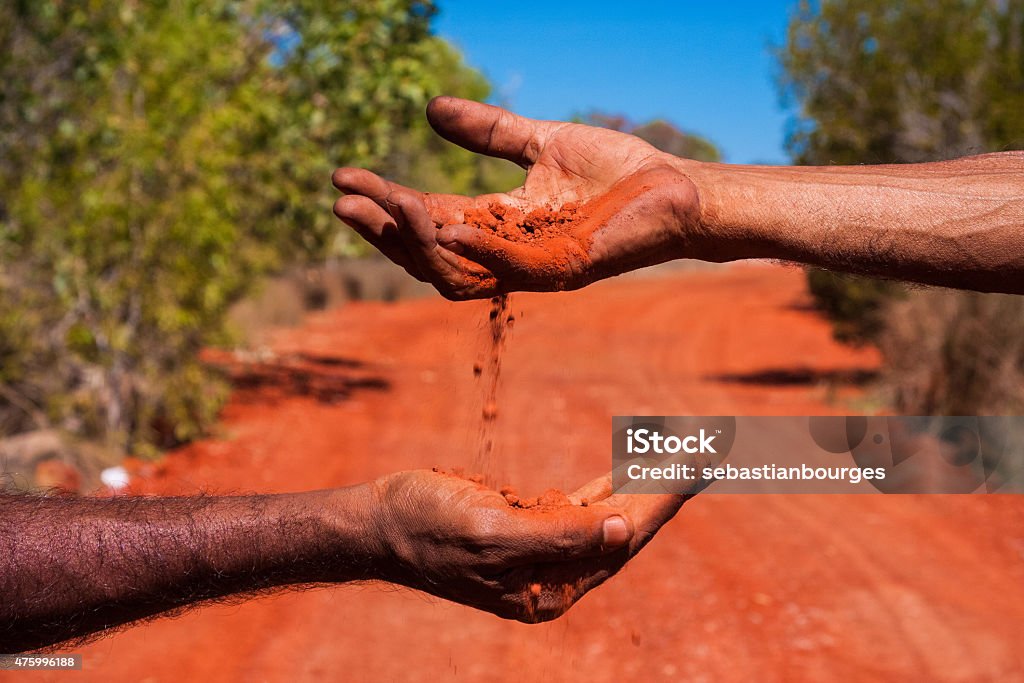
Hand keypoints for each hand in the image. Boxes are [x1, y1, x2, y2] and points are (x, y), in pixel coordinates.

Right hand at [332, 97, 707, 299]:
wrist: (678, 187)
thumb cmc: (617, 171)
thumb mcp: (539, 143)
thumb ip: (488, 133)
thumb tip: (430, 109)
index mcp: (498, 224)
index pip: (427, 219)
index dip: (384, 202)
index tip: (342, 176)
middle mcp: (508, 253)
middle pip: (429, 254)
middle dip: (384, 231)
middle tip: (343, 201)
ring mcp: (534, 267)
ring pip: (459, 272)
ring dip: (419, 243)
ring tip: (388, 204)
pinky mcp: (566, 268)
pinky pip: (512, 270)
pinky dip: (478, 251)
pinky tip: (446, 224)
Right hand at [367, 469, 686, 621]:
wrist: (380, 523)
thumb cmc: (426, 527)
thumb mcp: (490, 532)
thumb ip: (558, 535)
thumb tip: (622, 530)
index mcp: (551, 588)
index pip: (624, 539)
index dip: (664, 498)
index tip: (701, 462)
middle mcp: (554, 574)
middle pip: (624, 526)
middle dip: (666, 486)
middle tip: (709, 446)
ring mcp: (542, 552)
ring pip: (607, 514)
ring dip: (643, 482)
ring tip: (685, 451)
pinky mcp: (527, 528)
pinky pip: (580, 505)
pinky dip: (607, 486)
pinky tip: (633, 469)